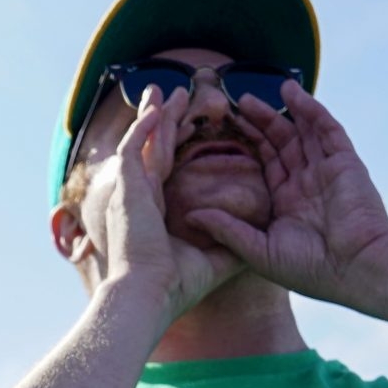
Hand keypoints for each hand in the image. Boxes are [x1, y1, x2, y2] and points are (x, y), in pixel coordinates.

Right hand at [71, 84, 240, 320]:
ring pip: (142, 143)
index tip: (192, 132)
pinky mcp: (126, 189)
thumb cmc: (175, 287)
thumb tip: (261, 238)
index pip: (168, 172)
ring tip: (161, 91)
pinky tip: (154, 108)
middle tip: (174, 99)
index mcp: (156, 213)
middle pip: (154, 150)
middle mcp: (141, 199)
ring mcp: (131, 193)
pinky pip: (133, 149)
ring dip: (152, 115)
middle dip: (164, 123)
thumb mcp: (216, 261)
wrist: (149, 296)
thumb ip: (235, 244)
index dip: (178, 150)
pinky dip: (143, 127)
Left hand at [188, 83, 387, 307]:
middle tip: (235, 104)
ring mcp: (326, 170)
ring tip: (258, 92)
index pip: (265, 164)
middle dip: (259, 122)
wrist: (356, 269)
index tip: (224, 128)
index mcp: (287, 202)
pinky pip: (327, 129)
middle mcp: (306, 183)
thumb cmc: (310, 269)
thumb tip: (191, 216)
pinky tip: (293, 93)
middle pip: (280, 143)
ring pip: (301, 131)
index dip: (247, 144)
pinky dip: (311, 110)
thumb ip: (227, 230)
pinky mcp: (345, 162)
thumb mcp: (258, 251)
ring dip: (283, 109)